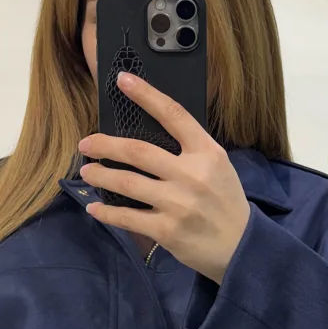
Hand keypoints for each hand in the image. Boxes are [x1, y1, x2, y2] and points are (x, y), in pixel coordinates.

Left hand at [78, 73, 250, 284]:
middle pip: (138, 151)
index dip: (146, 95)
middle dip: (106, 145)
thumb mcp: (218, 167)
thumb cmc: (226, 203)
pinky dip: (106, 212)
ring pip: (127, 183)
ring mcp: (177, 203)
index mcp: (207, 153)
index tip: (122, 80)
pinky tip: (94, 208)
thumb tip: (151, 132)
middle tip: (86, 143)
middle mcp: (191, 175)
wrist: (242, 248)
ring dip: (101, 175)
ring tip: (87, 171)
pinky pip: (127, 218)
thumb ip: (190, 150)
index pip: (173, 115)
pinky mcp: (166, 230)